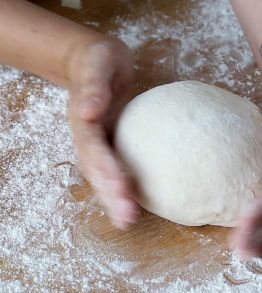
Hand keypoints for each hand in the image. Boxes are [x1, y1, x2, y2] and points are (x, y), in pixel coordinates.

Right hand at [68, 39, 139, 228]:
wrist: (96, 64)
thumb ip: (93, 85)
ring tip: (128, 221)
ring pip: (102, 177)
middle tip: (127, 217)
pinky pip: (115, 170)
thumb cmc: (99, 60)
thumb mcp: (98, 62)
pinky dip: (122, 190)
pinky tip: (134, 206)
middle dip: (111, 195)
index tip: (122, 187)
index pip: (94, 148)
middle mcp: (89, 137)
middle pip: (96, 170)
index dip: (106, 168)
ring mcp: (99, 144)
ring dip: (114, 200)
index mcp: (84, 120)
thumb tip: (88, 112)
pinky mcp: (112, 146)